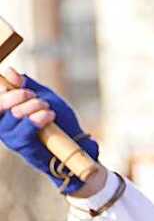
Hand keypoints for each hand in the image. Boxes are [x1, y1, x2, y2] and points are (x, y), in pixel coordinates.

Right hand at [0, 67, 99, 194]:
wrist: (78, 144)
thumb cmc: (59, 121)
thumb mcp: (44, 96)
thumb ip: (26, 84)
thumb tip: (9, 71)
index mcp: (5, 112)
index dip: (6, 89)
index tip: (26, 88)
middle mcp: (4, 126)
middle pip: (0, 105)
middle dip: (19, 95)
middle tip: (36, 97)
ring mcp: (12, 139)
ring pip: (13, 116)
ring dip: (32, 107)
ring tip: (47, 108)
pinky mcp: (24, 150)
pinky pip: (23, 133)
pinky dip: (36, 120)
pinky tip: (48, 115)